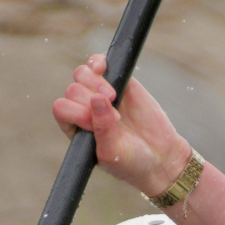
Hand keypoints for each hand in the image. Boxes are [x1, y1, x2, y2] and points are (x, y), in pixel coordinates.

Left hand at [52, 55, 192, 196]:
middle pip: (72, 90)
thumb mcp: (113, 152)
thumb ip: (102, 128)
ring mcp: (100, 93)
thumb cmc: (132, 162)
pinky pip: (98, 62)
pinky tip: (102, 68)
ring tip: (114, 98)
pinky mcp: (119, 80)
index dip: (76, 112)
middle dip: (90, 101)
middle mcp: (85, 109)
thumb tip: (97, 97)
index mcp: (77, 128)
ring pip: (81, 74)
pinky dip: (97, 62)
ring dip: (95, 83)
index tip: (94, 123)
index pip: (62, 109)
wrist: (161, 157)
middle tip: (116, 119)